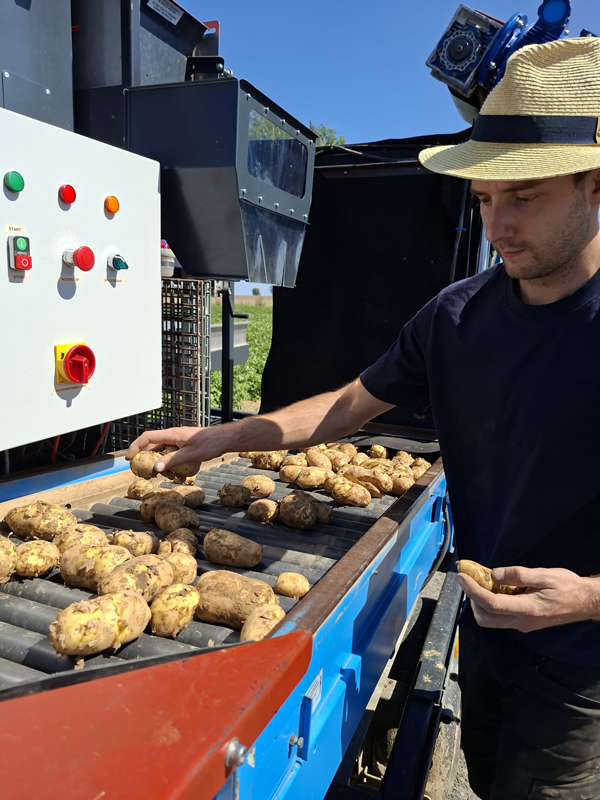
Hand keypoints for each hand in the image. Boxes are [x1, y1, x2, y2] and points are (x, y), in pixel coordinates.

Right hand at [126, 426, 222, 472]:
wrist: (225, 439)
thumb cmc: (211, 443)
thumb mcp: (191, 454)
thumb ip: (173, 460)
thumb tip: (156, 468)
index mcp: (172, 434)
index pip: (147, 437)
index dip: (135, 447)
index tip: (128, 458)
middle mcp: (173, 436)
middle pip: (153, 446)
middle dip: (147, 459)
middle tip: (144, 472)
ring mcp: (178, 442)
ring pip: (163, 452)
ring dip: (161, 464)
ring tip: (165, 476)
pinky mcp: (184, 447)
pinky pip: (172, 455)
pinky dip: (171, 464)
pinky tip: (177, 474)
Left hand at [457, 566, 598, 631]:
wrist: (585, 602)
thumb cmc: (567, 587)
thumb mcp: (544, 574)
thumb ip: (518, 575)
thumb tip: (494, 574)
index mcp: (526, 609)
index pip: (490, 603)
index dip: (471, 590)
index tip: (461, 576)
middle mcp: (521, 622)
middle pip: (484, 618)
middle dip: (472, 598)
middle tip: (471, 579)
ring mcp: (522, 625)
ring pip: (491, 620)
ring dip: (481, 602)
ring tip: (484, 582)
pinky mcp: (524, 623)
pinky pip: (500, 617)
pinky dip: (492, 604)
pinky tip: (497, 589)